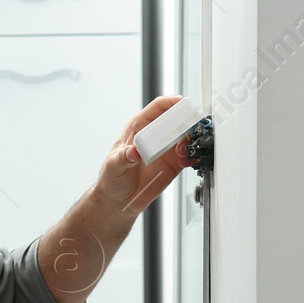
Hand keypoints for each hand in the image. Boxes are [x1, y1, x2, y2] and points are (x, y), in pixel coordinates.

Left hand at [93, 95, 196, 215]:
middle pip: (177, 118)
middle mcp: (155, 135)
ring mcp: (166, 148)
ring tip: (182, 151)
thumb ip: (123, 158)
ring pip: (186, 135)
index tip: (183, 103)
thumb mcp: (113, 166)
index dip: (172, 102)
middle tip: (190, 127)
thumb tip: (132, 152)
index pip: (159, 107)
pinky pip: (188, 154)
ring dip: (190, 139)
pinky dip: (191, 155)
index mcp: (139, 127)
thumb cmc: (112, 177)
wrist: (118, 200)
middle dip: (187, 119)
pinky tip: (185, 161)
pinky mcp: (173, 163)